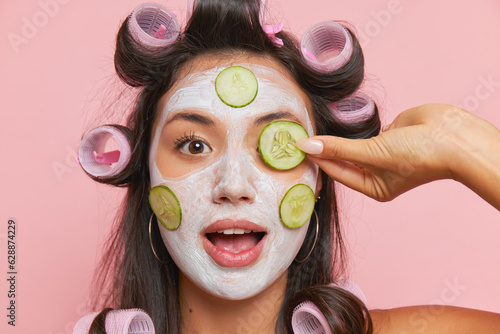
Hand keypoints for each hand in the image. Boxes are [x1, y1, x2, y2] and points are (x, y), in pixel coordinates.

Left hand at [297, 104, 499, 208]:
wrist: (454, 136)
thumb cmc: (420, 155)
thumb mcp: (374, 154)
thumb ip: (340, 148)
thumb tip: (307, 146)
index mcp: (373, 186)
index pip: (337, 172)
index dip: (317, 159)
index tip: (297, 147)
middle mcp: (375, 172)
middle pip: (341, 159)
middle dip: (322, 149)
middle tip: (297, 136)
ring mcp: (380, 152)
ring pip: (349, 144)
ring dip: (333, 137)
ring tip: (308, 128)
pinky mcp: (386, 134)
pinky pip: (361, 132)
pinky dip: (348, 127)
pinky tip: (331, 121)